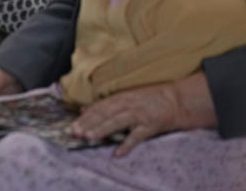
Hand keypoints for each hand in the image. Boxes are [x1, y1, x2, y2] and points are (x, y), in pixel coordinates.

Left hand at [70, 72, 216, 156]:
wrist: (177, 100)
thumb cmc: (149, 99)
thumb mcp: (125, 96)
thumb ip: (105, 104)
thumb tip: (84, 109)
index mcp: (120, 97)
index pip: (99, 107)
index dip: (86, 116)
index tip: (73, 125)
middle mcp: (127, 104)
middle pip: (104, 114)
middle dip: (89, 123)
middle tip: (75, 132)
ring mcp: (139, 115)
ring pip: (117, 122)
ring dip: (102, 129)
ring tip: (89, 137)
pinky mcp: (150, 125)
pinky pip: (137, 136)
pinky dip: (127, 144)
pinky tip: (117, 153)